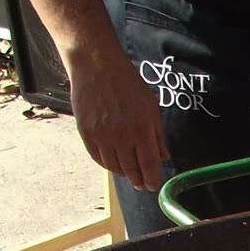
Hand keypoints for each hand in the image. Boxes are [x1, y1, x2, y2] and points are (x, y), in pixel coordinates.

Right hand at [66, 45, 167, 190]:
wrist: (96, 65)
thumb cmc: (127, 83)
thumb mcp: (150, 107)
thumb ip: (157, 135)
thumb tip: (162, 157)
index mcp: (141, 129)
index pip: (149, 165)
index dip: (152, 179)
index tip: (153, 185)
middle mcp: (121, 136)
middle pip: (131, 170)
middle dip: (138, 181)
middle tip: (141, 184)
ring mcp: (102, 135)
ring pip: (113, 167)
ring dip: (123, 174)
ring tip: (128, 173)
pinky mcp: (86, 133)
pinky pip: (97, 158)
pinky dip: (106, 164)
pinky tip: (113, 163)